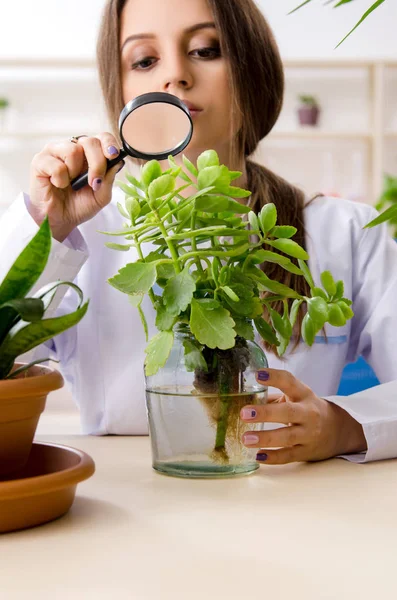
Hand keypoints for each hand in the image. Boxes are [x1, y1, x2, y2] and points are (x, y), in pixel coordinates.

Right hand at [29, 133, 124, 241]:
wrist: (60, 220)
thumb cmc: (79, 206)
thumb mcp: (101, 196)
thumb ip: (109, 178)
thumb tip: (118, 161)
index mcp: (88, 154)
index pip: (101, 138)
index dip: (109, 144)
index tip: (113, 156)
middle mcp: (72, 148)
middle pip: (90, 142)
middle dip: (97, 164)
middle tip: (93, 183)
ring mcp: (54, 152)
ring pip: (73, 149)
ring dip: (75, 172)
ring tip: (70, 183)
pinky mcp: (40, 161)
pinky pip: (56, 165)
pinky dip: (60, 180)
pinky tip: (57, 185)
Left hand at [240, 368, 366, 464]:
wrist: (338, 430)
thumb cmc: (307, 409)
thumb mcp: (296, 397)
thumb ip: (273, 397)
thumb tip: (243, 396)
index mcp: (303, 394)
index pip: (290, 382)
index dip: (274, 377)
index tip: (258, 374)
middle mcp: (308, 413)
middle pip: (288, 412)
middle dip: (266, 413)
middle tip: (244, 413)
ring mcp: (309, 434)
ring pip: (288, 436)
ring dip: (266, 438)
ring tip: (246, 438)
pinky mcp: (307, 451)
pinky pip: (289, 455)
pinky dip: (274, 457)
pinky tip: (258, 456)